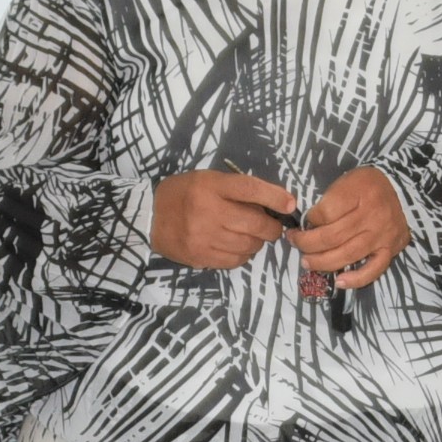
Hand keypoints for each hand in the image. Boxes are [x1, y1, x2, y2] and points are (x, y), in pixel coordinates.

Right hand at [151, 169, 297, 271]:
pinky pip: (235, 260)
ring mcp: (204, 236)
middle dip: (271, 228)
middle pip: (255, 223)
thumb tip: (273, 205)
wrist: (150, 217)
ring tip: (251, 237)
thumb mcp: (208, 180)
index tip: (291, 205)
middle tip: (272, 227)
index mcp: (210, 185)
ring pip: (249, 245)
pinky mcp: (200, 256)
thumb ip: (236, 190)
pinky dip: (243, 255)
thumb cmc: (184, 194)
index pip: (250, 189)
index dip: (274, 197)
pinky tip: (237, 247)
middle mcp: (208, 210)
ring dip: (257, 242)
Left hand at [291, 167, 408, 293]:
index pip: (326, 212)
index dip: (309, 220)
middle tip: (295, 243)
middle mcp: (372, 215)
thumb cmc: (365, 186)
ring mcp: (382, 235)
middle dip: (307, 243)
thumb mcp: (345, 181)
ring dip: (322, 262)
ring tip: (307, 262)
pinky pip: (373, 270)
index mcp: (358, 192)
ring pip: (347, 254)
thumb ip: (328, 201)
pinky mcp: (390, 250)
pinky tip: (339, 281)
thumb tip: (308, 226)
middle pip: (333, 236)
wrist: (400, 191)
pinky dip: (356, 279)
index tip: (303, 222)